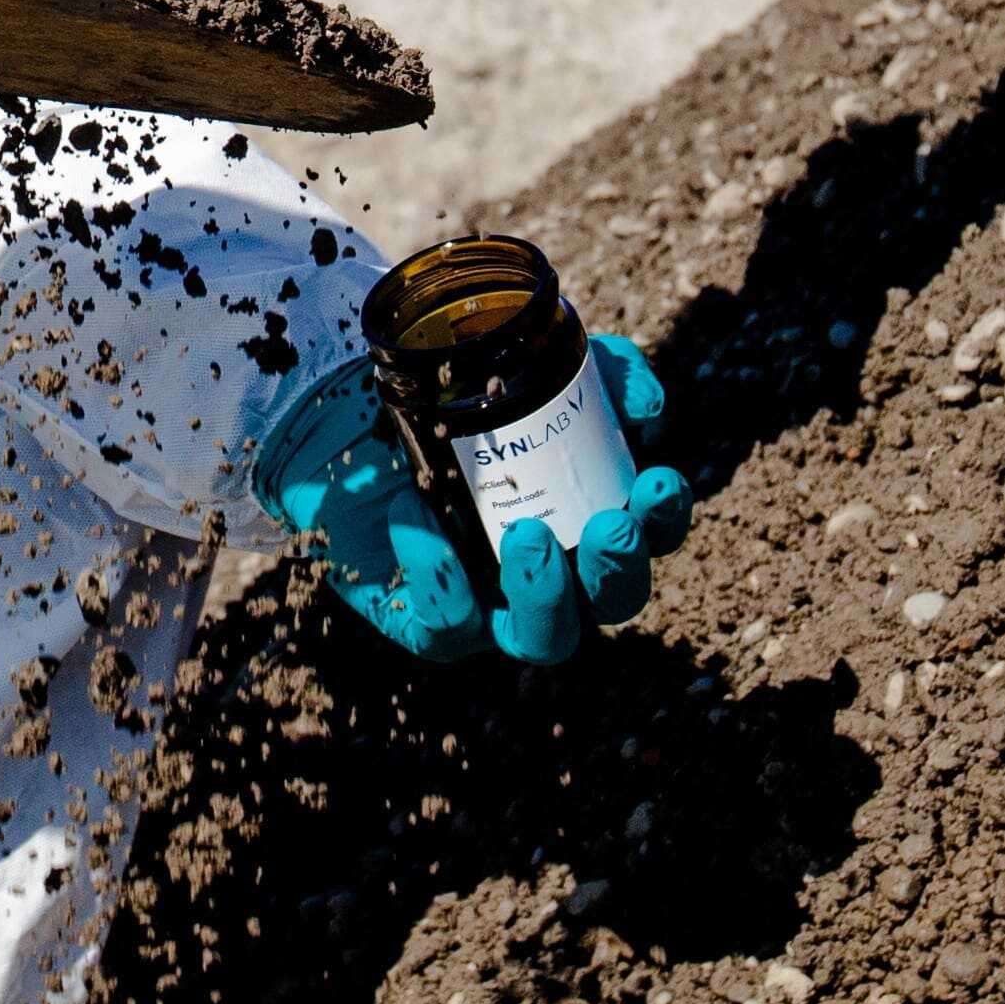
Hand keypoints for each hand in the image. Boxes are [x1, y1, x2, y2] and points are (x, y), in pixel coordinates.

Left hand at [249, 337, 688, 666]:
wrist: (340, 415)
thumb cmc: (447, 399)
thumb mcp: (525, 365)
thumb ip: (597, 371)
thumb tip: (647, 404)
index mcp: (582, 517)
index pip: (648, 537)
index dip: (664, 519)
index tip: (656, 479)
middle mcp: (550, 573)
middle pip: (612, 601)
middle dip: (620, 567)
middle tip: (610, 523)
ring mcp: (493, 605)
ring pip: (546, 638)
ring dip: (550, 594)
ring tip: (530, 535)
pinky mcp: (431, 623)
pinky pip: (448, 625)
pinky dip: (440, 575)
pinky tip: (418, 514)